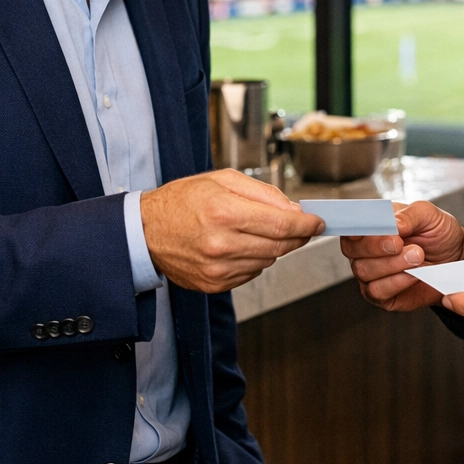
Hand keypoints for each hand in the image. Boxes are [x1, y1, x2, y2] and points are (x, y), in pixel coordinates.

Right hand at [140, 170, 322, 292]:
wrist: (145, 231)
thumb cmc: (182, 201)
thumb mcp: (222, 180)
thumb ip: (264, 193)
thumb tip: (294, 211)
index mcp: (224, 212)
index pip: (282, 225)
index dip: (307, 225)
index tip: (317, 222)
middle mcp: (221, 244)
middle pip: (280, 245)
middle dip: (296, 235)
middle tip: (298, 225)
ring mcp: (218, 268)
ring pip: (269, 260)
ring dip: (273, 246)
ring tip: (255, 230)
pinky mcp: (214, 284)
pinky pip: (252, 273)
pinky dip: (255, 259)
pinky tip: (240, 245)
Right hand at [340, 200, 463, 311]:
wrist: (455, 260)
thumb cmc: (438, 234)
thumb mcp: (429, 215)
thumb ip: (409, 215)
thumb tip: (393, 224)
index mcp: (372, 225)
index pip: (350, 224)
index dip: (354, 227)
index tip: (367, 228)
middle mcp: (366, 249)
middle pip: (352, 249)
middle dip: (375, 246)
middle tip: (400, 243)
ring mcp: (371, 272)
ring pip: (364, 270)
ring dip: (391, 264)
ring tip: (417, 256)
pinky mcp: (381, 294)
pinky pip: (377, 291)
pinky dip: (396, 282)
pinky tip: (413, 274)